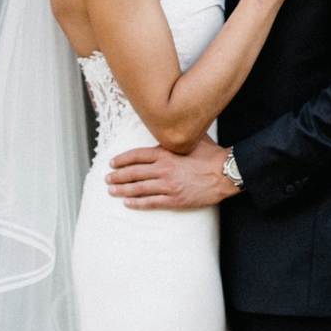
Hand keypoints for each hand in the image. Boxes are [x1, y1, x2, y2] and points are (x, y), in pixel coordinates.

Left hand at [107, 135, 234, 209]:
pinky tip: (128, 203)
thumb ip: (176, 136)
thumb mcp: (191, 139)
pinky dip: (137, 203)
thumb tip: (168, 126)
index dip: (122, 159)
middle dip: (118, 176)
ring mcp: (168, 185)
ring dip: (123, 190)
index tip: (112, 162)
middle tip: (107, 178)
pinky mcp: (175, 199)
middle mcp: (164, 169)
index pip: (137, 155)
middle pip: (134, 173)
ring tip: (111, 191)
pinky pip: (151, 202)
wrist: (224, 172)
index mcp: (166, 153)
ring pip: (139, 188)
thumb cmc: (210, 154)